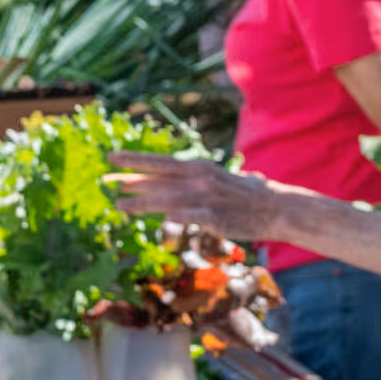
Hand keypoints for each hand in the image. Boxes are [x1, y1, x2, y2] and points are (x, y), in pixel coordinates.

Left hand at [107, 151, 275, 239]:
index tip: (111, 158)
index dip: (134, 160)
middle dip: (129, 180)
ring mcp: (206, 198)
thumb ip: (198, 181)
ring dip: (141, 202)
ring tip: (119, 205)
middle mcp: (199, 179)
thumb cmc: (248, 195)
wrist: (276, 208)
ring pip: (166, 199)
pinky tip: (154, 221)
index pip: (160, 162)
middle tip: (104, 181)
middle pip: (157, 179)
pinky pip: (187, 218)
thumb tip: (179, 183)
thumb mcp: (220, 179)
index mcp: (199, 167)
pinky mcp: (214, 217)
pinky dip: (170, 218)